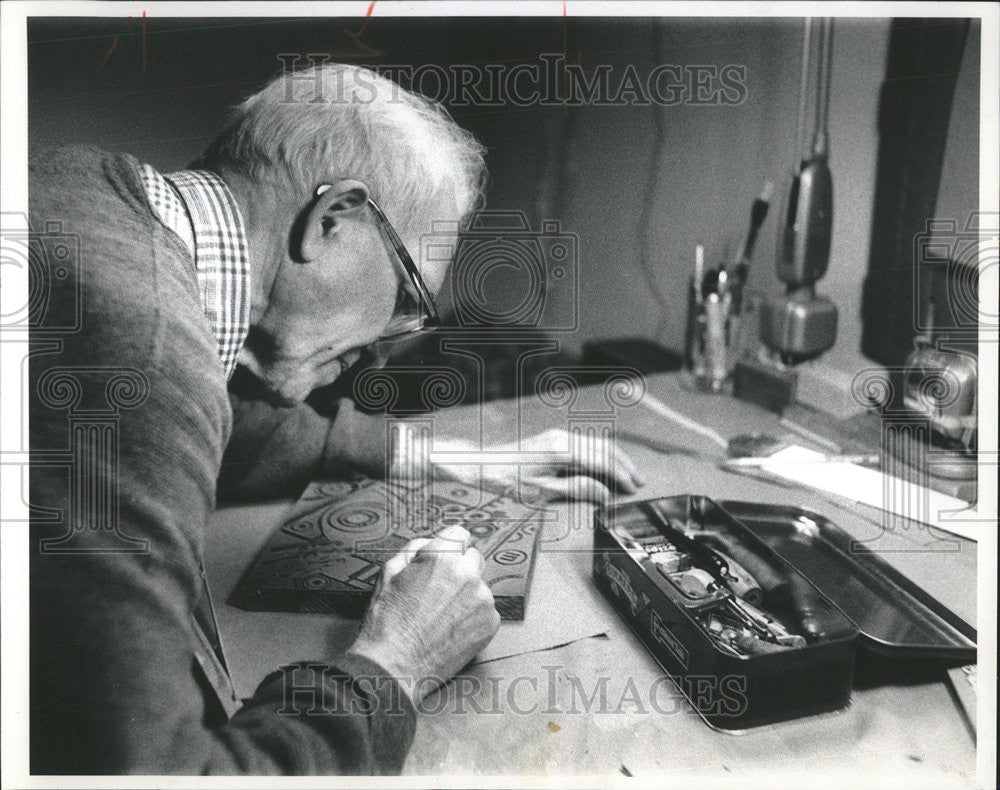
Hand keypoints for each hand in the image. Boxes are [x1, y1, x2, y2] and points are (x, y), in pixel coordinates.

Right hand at [347, 526, 500, 703]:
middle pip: (473, 559)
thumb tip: (430, 543)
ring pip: (480, 586)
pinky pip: (486, 610)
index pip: (460, 534)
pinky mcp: (490, 623)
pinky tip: (451, 628)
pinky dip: (473, 616)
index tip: (446, 558)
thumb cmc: (387, 623)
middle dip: (459, 569)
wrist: (393, 667)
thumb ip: (414, 548)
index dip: (449, 547)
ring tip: (441, 615)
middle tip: (439, 591)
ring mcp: (482, 600)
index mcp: (441, 558)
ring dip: (466, 594)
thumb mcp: (388, 572)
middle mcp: (467, 575)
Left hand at [427, 428, 644, 503]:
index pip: (601, 461)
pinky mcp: (554, 440)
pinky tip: (607, 468)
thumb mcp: (542, 492)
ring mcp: (559, 436)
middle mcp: (563, 437)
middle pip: (604, 448)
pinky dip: (601, 456)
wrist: (485, 465)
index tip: (633, 489)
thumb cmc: (509, 481)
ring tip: (629, 475)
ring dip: (615, 459)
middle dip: (624, 465)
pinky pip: (586, 445)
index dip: (620, 475)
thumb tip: (604, 493)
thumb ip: (576, 490)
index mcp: (562, 449)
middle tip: (640, 482)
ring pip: (597, 444)